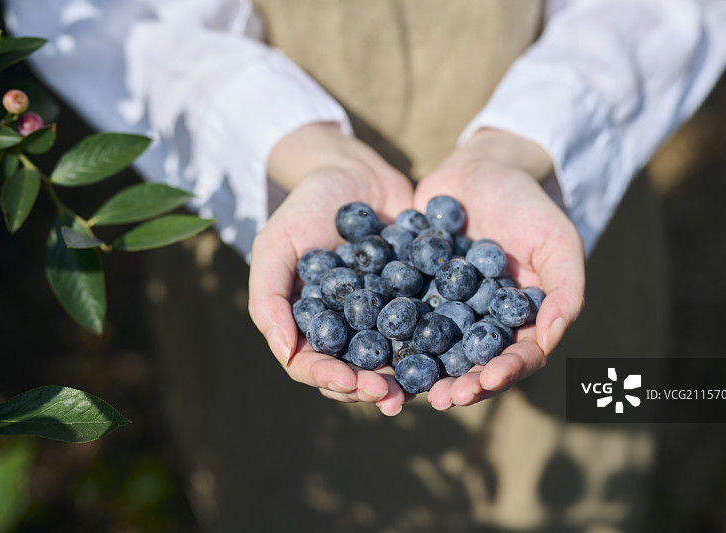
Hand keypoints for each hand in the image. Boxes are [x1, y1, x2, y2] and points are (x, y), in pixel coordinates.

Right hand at [248, 124, 412, 415]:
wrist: (355, 172)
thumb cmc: (306, 207)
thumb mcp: (276, 245)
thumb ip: (268, 298)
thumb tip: (286, 355)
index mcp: (311, 325)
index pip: (315, 365)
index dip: (331, 379)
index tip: (352, 383)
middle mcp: (348, 330)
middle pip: (357, 372)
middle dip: (373, 387)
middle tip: (393, 398)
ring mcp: (385, 317)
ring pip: (396, 359)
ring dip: (408, 378)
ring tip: (425, 390)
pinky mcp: (418, 300)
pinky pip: (430, 327)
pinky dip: (441, 343)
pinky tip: (456, 354)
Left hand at [414, 128, 585, 409]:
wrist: (483, 168)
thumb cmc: (529, 205)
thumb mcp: (558, 243)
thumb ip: (566, 291)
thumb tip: (551, 340)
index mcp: (519, 322)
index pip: (516, 358)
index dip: (503, 374)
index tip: (486, 382)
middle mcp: (480, 324)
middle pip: (471, 365)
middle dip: (458, 385)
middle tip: (440, 399)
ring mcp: (444, 310)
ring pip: (432, 350)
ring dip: (420, 372)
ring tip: (405, 387)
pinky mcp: (412, 291)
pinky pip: (399, 317)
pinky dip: (386, 333)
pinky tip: (369, 346)